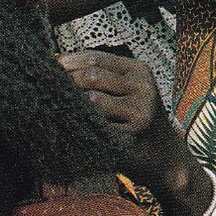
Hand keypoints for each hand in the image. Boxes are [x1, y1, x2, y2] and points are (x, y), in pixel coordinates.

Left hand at [56, 51, 188, 194]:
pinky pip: (97, 125)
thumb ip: (102, 75)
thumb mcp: (129, 89)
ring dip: (73, 104)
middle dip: (68, 82)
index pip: (95, 58)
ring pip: (93, 99)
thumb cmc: (136, 119)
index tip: (51, 68)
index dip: (69, 62)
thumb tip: (59, 63)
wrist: (165, 157)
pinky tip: (74, 127)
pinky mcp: (132, 135)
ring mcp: (139, 111)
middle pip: (91, 76)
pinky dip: (81, 124)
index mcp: (138, 71)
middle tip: (51, 90)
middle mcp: (142, 87)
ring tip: (62, 108)